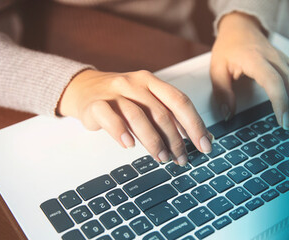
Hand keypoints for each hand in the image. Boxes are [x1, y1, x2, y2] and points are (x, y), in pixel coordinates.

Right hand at [58, 69, 212, 165]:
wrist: (83, 89)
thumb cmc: (122, 100)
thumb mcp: (148, 102)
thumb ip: (172, 117)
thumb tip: (204, 138)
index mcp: (153, 82)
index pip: (180, 101)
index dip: (195, 124)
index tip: (205, 145)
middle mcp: (135, 84)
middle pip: (161, 113)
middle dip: (176, 140)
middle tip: (181, 159)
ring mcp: (115, 93)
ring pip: (138, 117)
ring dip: (154, 142)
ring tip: (162, 158)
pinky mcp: (95, 104)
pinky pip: (111, 118)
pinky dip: (122, 133)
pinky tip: (130, 146)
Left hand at [210, 12, 288, 140]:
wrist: (241, 28)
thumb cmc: (229, 48)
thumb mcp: (217, 68)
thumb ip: (222, 92)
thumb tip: (228, 116)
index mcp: (256, 60)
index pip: (274, 82)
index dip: (282, 103)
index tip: (285, 123)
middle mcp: (277, 60)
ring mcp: (288, 61)